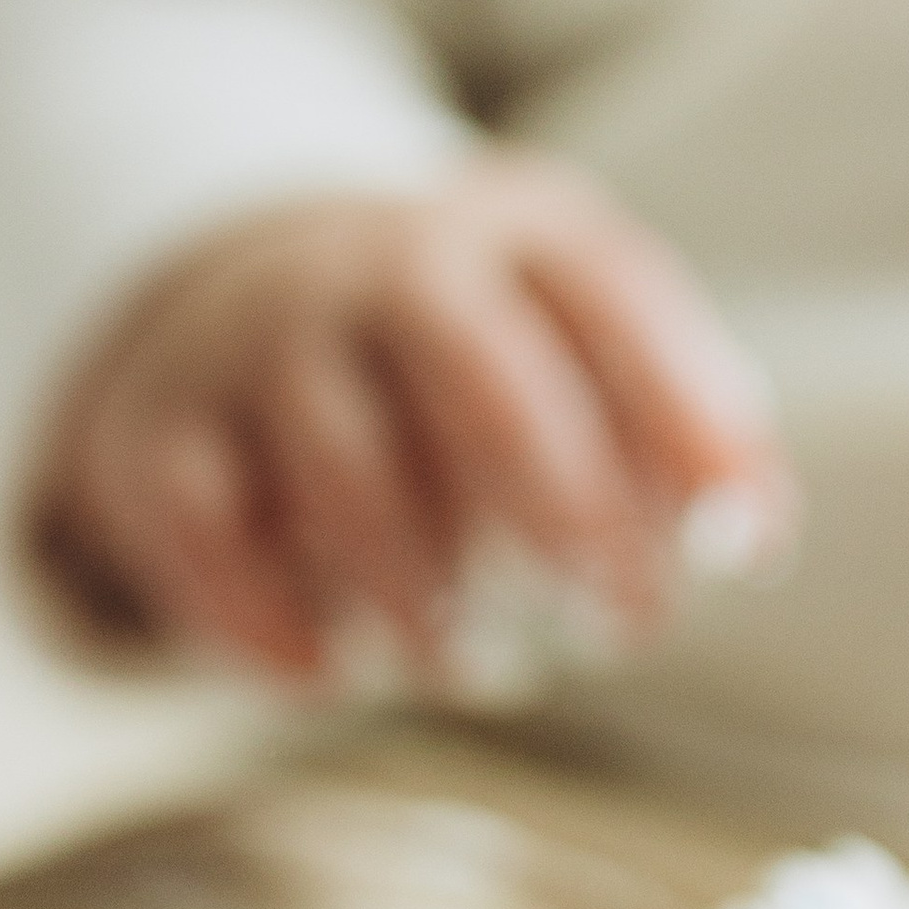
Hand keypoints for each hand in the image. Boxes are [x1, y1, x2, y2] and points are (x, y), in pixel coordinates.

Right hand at [33, 150, 791, 678]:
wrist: (233, 293)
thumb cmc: (459, 355)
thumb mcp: (573, 338)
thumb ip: (669, 423)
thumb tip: (749, 534)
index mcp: (509, 235)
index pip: (609, 302)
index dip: (683, 417)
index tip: (741, 538)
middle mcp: (378, 266)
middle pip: (475, 368)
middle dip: (564, 504)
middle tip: (622, 623)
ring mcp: (258, 343)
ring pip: (345, 460)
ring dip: (424, 586)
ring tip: (476, 667)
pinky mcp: (159, 430)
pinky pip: (208, 530)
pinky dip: (270, 617)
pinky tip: (332, 673)